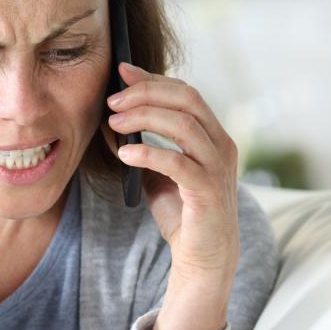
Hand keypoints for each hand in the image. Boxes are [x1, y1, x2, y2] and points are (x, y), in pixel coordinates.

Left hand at [101, 63, 240, 329]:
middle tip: (111, 100)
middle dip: (146, 94)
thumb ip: (141, 144)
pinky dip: (150, 154)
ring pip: (185, 126)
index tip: (121, 71)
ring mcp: (218, 168)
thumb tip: (109, 118)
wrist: (202, 257)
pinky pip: (179, 164)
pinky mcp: (208, 192)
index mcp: (212, 135)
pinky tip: (124, 154)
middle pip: (187, 100)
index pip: (185, 92)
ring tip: (113, 122)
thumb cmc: (181, 211)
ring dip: (145, 118)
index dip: (153, 79)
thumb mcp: (156, 171)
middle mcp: (221, 145)